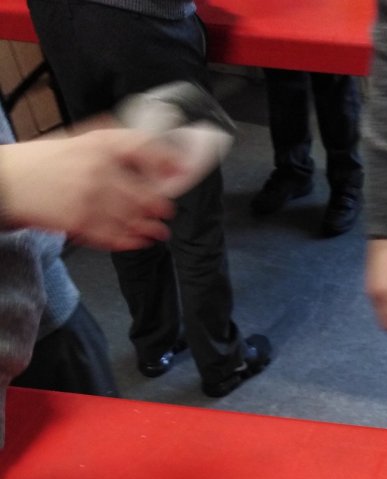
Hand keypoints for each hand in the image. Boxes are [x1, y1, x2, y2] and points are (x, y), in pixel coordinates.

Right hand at [0, 126, 180, 249]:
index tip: (180, 170)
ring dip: (150, 228)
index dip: (167, 160)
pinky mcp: (81, 222)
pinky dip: (130, 241)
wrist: (10, 181)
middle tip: (167, 211)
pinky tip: (139, 241)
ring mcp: (91, 199)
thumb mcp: (79, 140)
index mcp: (99, 144)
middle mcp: (99, 170)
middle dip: (160, 206)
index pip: (144, 148)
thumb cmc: (45, 160)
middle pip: (144, 193)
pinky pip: (114, 236)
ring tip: (159, 232)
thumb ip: (112, 144)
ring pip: (133, 218)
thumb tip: (147, 152)